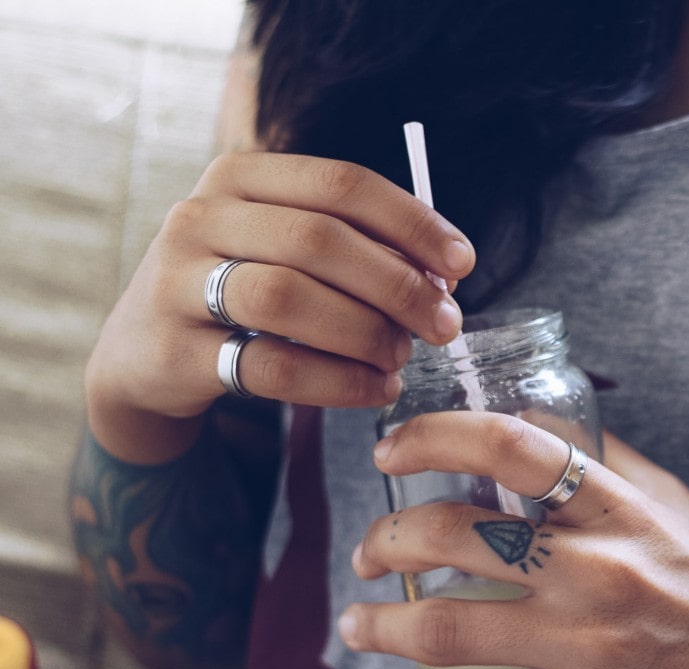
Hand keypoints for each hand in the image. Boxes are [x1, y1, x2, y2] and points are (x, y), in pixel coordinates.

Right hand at [86, 152, 474, 426]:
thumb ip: (359, 251)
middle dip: (398, 286)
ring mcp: (177, 281)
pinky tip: (375, 389)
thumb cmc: (243, 293)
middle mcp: (201, 216)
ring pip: (289, 300)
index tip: (463, 264)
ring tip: (402, 357)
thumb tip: (446, 273)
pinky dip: (336, 382)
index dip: (412, 223)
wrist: (144, 356)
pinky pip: (269, 366)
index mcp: (241, 177)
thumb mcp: (288, 252)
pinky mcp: (174, 350)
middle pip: (321, 241)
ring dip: (364, 333)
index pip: (341, 184)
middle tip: (445, 324)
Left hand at [340, 412, 688, 668]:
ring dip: (379, 624)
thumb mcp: (669, 503)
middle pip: (455, 537)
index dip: (434, 437)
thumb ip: (599, 462)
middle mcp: (598, 569)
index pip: (511, 448)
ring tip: (355, 623)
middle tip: (368, 553)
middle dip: (385, 541)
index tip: (389, 451)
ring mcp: (587, 645)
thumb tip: (522, 426)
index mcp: (619, 507)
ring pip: (446, 626)